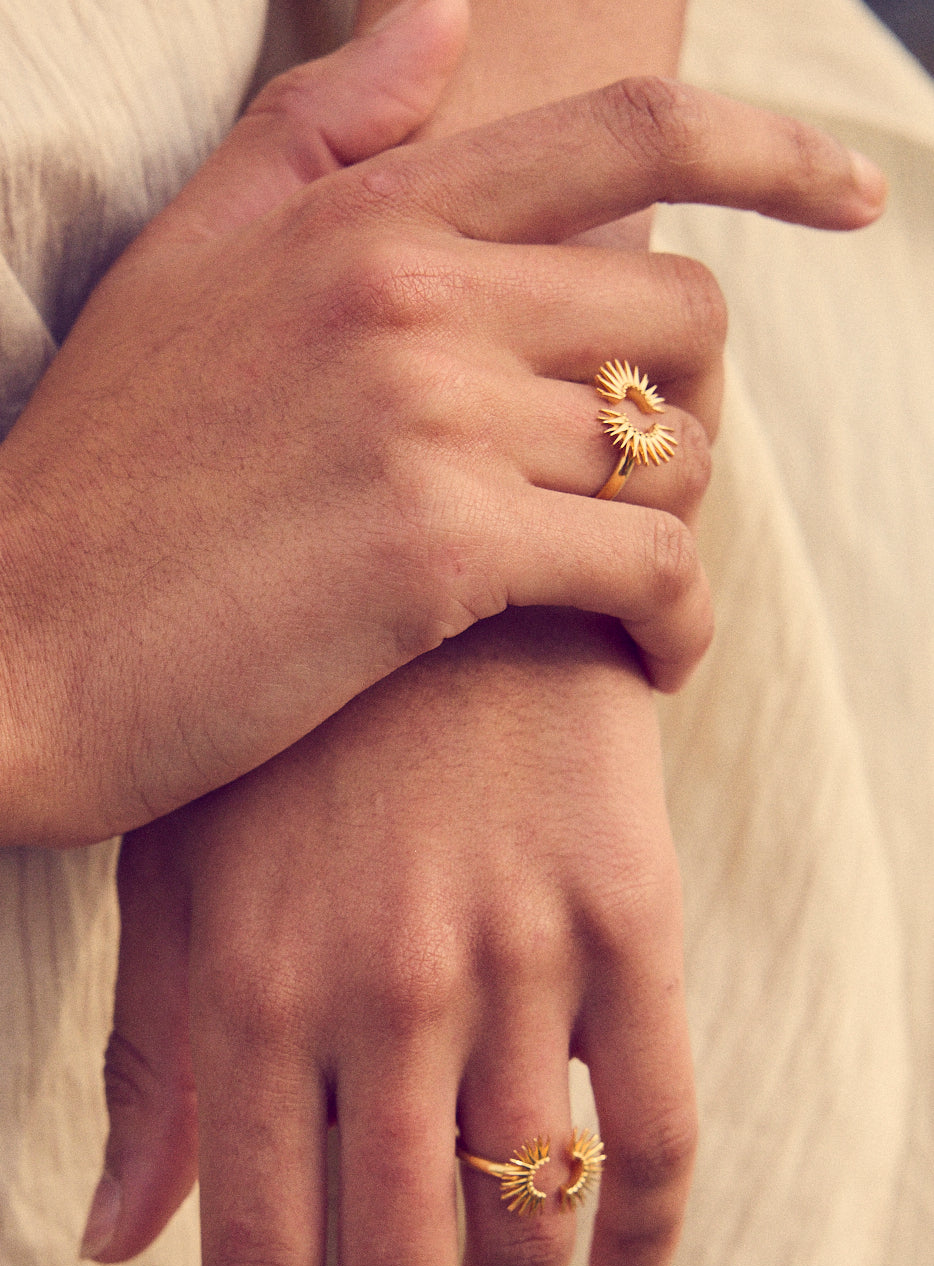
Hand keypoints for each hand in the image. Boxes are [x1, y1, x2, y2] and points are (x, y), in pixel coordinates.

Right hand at [0, 0, 883, 844]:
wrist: (13, 649)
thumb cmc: (101, 480)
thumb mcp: (186, 264)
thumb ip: (318, 135)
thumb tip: (438, 20)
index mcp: (369, 216)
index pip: (629, 137)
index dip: (773, 154)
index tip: (855, 194)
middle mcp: (415, 293)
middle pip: (683, 316)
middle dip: (692, 409)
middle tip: (641, 483)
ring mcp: (429, 418)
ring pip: (672, 453)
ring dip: (677, 527)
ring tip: (625, 585)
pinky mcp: (438, 552)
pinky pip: (651, 567)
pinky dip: (681, 621)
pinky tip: (652, 659)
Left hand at [90, 610, 696, 1265]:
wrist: (443, 574)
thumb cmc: (290, 727)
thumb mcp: (181, 870)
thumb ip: (153, 1059)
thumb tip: (113, 1238)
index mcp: (253, 989)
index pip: (260, 1261)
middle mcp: (386, 993)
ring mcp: (519, 956)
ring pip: (526, 1225)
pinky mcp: (628, 915)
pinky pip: (656, 1125)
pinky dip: (643, 1235)